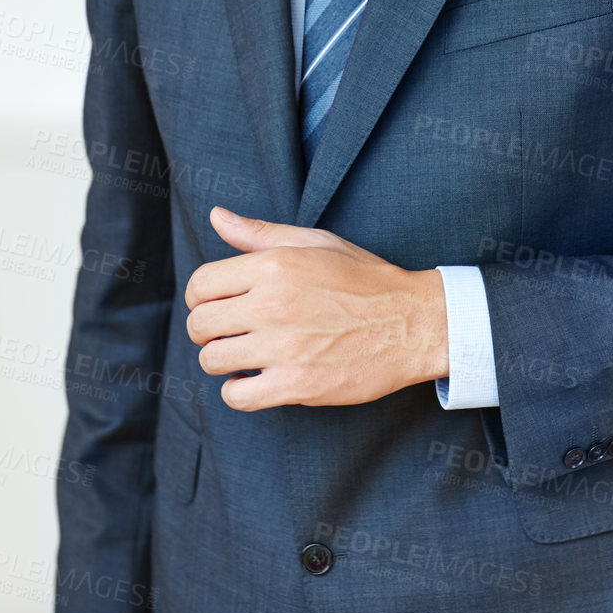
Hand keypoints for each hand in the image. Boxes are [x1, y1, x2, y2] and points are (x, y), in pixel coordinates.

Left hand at [184, 206, 448, 409]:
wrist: (412, 322)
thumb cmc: (363, 279)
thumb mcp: (315, 242)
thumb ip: (259, 234)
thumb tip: (217, 216)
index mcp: (273, 266)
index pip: (201, 285)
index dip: (201, 297)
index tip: (216, 304)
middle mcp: (272, 305)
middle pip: (200, 324)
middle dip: (208, 329)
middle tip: (230, 331)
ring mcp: (284, 348)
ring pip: (213, 360)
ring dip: (222, 360)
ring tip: (244, 354)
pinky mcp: (297, 385)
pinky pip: (237, 396)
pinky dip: (237, 391)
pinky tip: (253, 380)